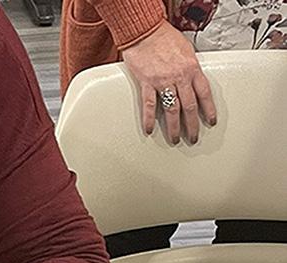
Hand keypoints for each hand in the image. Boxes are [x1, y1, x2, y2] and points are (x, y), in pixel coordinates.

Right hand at [121, 21, 216, 143]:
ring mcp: (163, 81)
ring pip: (172, 109)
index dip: (209, 110)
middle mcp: (180, 77)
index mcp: (192, 69)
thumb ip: (189, 67)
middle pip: (190, 106)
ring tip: (174, 139)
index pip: (205, 94)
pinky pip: (149, 105)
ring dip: (174, 127)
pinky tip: (149, 129)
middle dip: (192, 124)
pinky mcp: (147, 83)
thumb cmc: (164, 37)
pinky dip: (149, 119)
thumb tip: (191, 79)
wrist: (145, 31)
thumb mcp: (187, 50)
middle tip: (192, 137)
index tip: (210, 121)